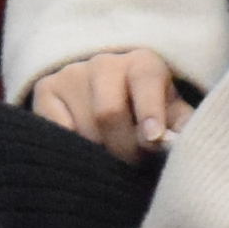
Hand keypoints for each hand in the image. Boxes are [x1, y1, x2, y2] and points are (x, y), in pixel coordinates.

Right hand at [27, 48, 190, 160]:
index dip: (150, 111)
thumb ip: (181, 127)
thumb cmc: (147, 111)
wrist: (106, 93)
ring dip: (100, 153)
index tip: (152, 138)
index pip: (145, 81)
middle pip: (109, 112)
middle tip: (134, 164)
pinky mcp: (45, 89)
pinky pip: (57, 130)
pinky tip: (86, 150)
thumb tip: (183, 144)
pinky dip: (73, 148)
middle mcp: (105, 63)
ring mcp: (72, 74)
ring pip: (83, 127)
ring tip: (112, 158)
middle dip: (124, 147)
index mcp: (142, 63)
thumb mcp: (171, 115)